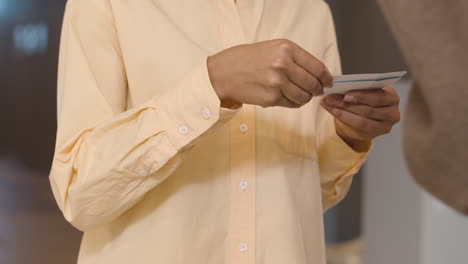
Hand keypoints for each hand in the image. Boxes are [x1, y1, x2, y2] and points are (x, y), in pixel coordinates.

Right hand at [207, 39, 332, 107]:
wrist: (223, 73)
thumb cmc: (246, 60)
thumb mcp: (272, 48)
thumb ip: (294, 59)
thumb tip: (317, 74)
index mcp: (286, 49)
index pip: (317, 66)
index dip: (326, 77)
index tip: (329, 82)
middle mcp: (283, 64)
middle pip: (313, 83)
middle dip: (317, 90)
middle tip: (316, 91)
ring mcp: (277, 83)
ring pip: (304, 97)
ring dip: (305, 98)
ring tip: (299, 95)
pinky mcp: (271, 98)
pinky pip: (292, 104)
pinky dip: (293, 103)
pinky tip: (287, 98)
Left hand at [320, 87, 400, 151]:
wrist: (363, 117)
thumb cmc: (365, 100)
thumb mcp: (363, 92)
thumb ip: (356, 89)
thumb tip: (337, 86)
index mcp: (392, 97)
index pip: (378, 97)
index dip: (362, 96)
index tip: (345, 94)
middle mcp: (393, 112)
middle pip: (369, 109)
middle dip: (347, 103)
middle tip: (330, 98)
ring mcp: (385, 125)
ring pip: (362, 120)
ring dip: (342, 111)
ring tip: (328, 103)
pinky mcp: (375, 134)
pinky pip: (358, 127)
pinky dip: (342, 117)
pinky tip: (332, 111)